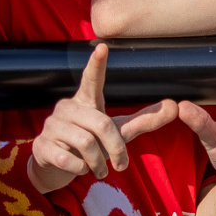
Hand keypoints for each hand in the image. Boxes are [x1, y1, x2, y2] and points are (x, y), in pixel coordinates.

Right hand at [27, 44, 179, 194]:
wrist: (55, 168)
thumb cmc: (91, 143)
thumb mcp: (119, 131)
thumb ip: (145, 119)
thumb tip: (175, 106)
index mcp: (86, 100)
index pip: (92, 79)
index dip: (97, 64)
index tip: (103, 46)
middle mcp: (66, 107)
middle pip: (102, 124)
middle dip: (116, 149)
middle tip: (120, 165)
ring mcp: (51, 125)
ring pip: (86, 144)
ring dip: (98, 163)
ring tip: (99, 169)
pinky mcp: (41, 146)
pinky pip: (68, 159)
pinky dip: (80, 169)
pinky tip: (79, 169)